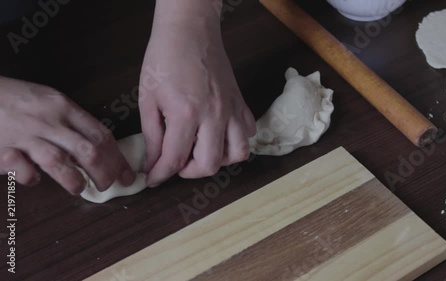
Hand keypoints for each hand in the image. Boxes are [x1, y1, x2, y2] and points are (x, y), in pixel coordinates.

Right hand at [0, 77, 134, 193]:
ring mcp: (25, 134)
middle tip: (109, 185)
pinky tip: (34, 179)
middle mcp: (48, 120)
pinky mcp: (2, 148)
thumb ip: (71, 122)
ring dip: (74, 180)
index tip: (128, 174)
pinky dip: (30, 177)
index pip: (100, 135)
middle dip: (105, 172)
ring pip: (58, 160)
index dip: (118, 158)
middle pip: (87, 150)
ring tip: (80, 188)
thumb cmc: (15, 99)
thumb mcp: (49, 101)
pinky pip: (20, 167)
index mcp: (64, 107)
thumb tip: (98, 149)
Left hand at [139, 1, 255, 185]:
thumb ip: (152, 135)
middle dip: (188, 172)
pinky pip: (247, 133)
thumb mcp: (148, 98)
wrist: (189, 30)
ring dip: (218, 160)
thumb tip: (153, 162)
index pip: (174, 159)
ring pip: (237, 154)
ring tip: (201, 151)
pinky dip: (235, 141)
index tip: (152, 179)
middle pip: (208, 165)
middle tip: (175, 163)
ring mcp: (231, 109)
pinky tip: (219, 134)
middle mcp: (213, 115)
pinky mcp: (241, 102)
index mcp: (185, 114)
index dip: (160, 175)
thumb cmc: (164, 58)